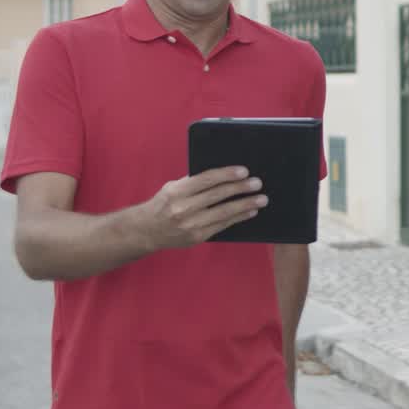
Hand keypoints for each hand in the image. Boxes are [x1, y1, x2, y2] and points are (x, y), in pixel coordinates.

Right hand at [135, 166, 266, 250]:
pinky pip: (223, 225)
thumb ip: (194, 182)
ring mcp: (191, 224)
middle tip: (257, 183)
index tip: (244, 171)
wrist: (147, 231)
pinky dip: (238, 218)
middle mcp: (184, 208)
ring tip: (261, 199)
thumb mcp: (173, 187)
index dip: (227, 174)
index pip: (207, 179)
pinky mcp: (197, 237)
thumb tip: (224, 175)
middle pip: (218, 195)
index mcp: (177, 191)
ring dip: (246, 205)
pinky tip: (250, 212)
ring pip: (224, 212)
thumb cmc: (164, 204)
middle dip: (241, 188)